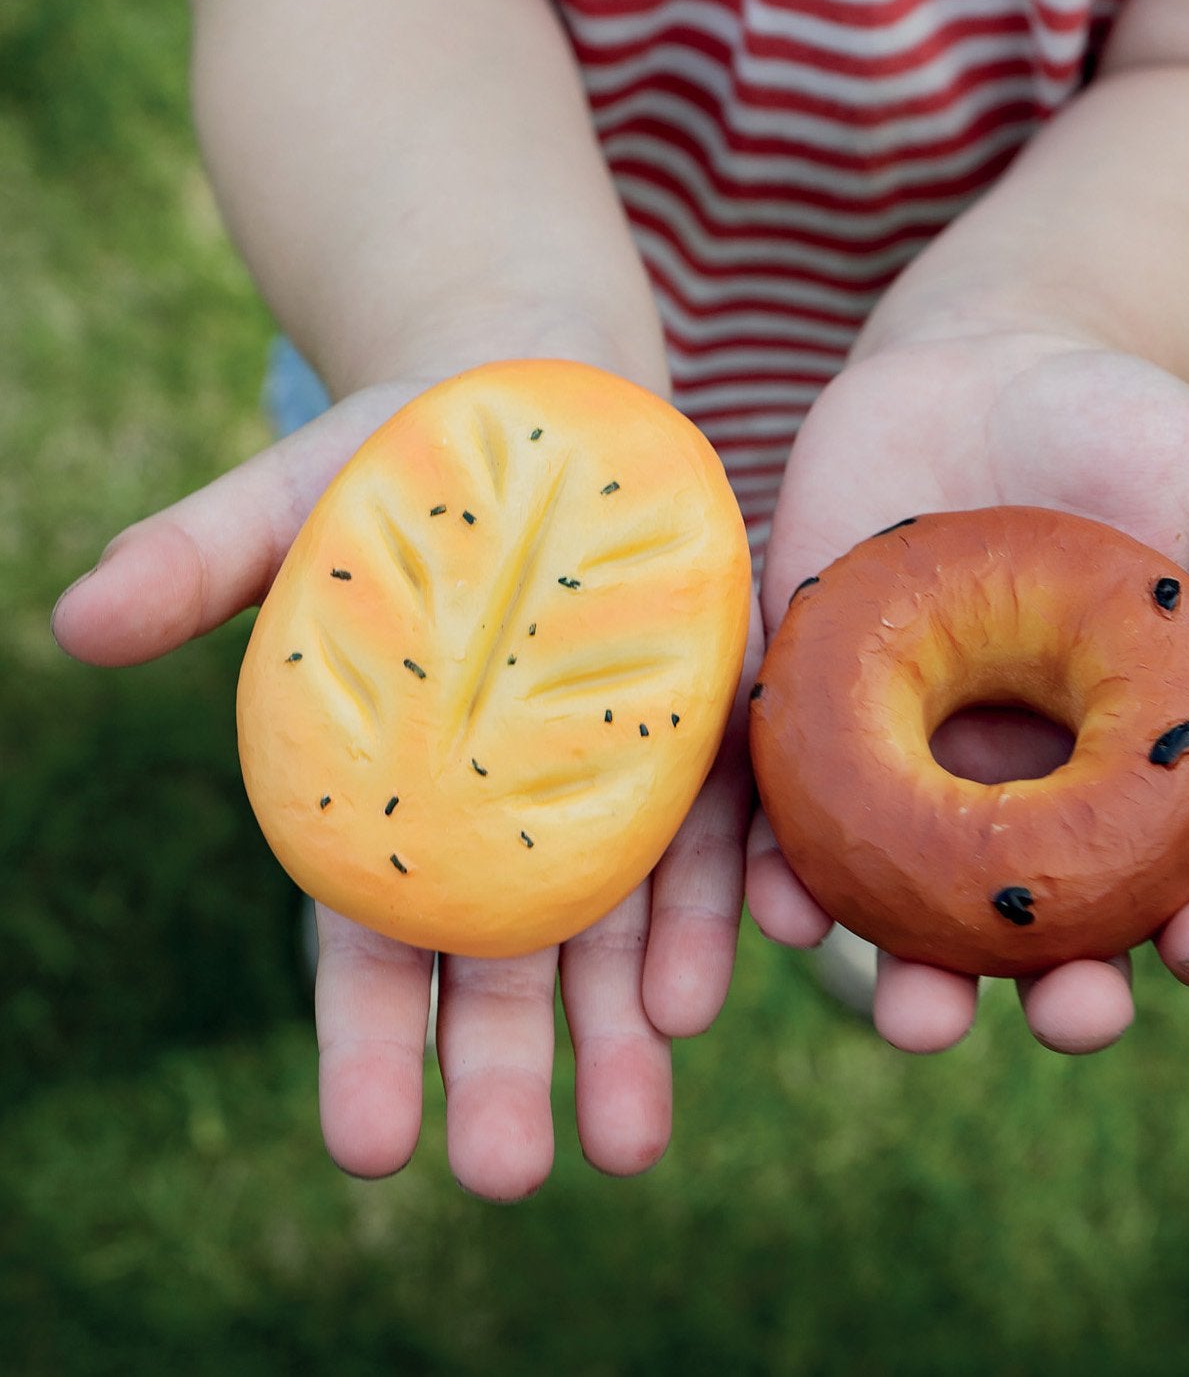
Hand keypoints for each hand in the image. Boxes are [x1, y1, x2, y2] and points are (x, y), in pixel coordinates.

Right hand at [52, 374, 761, 1198]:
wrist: (542, 415)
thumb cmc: (396, 465)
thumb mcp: (291, 501)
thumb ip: (201, 562)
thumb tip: (74, 622)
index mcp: (396, 797)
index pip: (376, 945)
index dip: (369, 1041)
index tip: (366, 1143)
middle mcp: (511, 818)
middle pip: (506, 969)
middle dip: (506, 1073)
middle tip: (510, 1174)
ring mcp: (615, 787)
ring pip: (617, 938)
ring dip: (622, 1039)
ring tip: (628, 1139)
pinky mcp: (701, 735)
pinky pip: (713, 838)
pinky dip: (713, 914)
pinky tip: (709, 988)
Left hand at [749, 332, 1188, 1055]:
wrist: (967, 377)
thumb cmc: (1111, 431)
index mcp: (1134, 760)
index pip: (1183, 872)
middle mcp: (1023, 787)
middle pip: (1045, 922)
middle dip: (1058, 986)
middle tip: (1067, 1015)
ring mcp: (914, 764)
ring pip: (915, 899)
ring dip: (913, 969)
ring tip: (918, 1013)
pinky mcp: (817, 720)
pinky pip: (799, 814)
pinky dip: (791, 869)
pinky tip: (784, 901)